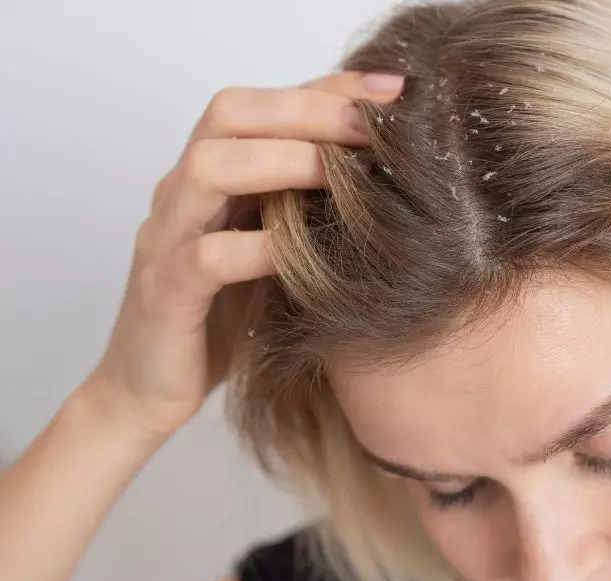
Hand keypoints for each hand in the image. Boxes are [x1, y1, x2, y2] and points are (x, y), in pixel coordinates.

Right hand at [83, 71, 404, 439]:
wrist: (148, 390)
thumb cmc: (223, 317)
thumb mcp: (273, 252)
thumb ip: (305, 209)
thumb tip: (386, 173)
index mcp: (211, 176)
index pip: (262, 105)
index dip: (325, 89)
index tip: (392, 90)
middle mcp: (183, 193)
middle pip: (229, 115)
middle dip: (305, 111)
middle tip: (370, 127)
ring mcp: (167, 239)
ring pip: (208, 168)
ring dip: (281, 162)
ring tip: (341, 173)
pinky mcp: (165, 294)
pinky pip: (205, 257)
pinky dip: (257, 248)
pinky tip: (302, 254)